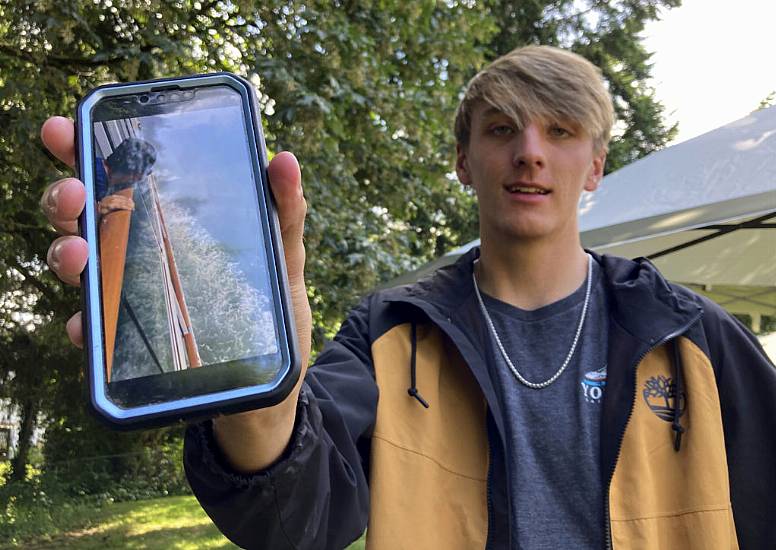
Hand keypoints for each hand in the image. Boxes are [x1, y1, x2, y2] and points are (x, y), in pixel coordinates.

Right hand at [40, 119, 312, 469]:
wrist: (268, 392)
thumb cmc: (272, 319)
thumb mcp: (285, 263)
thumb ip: (284, 214)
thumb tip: (284, 159)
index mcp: (171, 227)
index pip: (121, 180)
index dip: (87, 150)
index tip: (66, 126)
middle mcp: (141, 257)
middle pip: (85, 217)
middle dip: (65, 195)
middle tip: (74, 190)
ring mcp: (131, 300)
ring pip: (80, 268)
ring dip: (66, 254)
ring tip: (79, 254)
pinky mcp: (128, 347)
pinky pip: (94, 333)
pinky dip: (86, 326)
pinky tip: (88, 326)